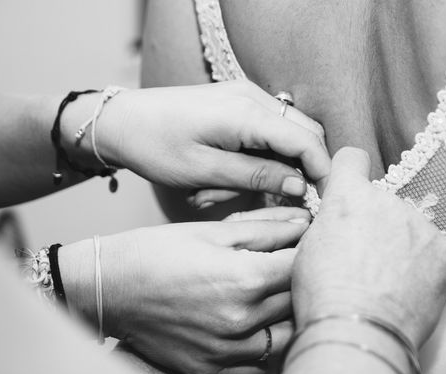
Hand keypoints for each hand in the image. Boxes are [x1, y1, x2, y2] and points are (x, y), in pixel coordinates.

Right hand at [61, 207, 310, 373]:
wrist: (108, 290)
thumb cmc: (156, 252)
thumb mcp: (212, 231)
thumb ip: (265, 229)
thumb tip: (304, 224)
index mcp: (246, 279)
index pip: (302, 267)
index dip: (308, 252)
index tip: (305, 246)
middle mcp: (242, 320)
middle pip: (298, 302)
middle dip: (300, 282)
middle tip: (289, 269)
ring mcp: (228, 350)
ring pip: (286, 338)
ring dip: (288, 317)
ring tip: (274, 299)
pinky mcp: (213, 368)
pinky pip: (259, 365)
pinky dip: (265, 346)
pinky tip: (255, 327)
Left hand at [96, 80, 328, 198]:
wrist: (121, 121)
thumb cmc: (154, 146)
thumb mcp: (205, 171)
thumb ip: (257, 176)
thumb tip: (300, 186)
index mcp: (246, 113)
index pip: (306, 140)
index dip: (323, 172)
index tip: (325, 202)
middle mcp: (252, 97)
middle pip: (304, 134)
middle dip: (302, 171)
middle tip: (283, 204)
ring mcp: (245, 97)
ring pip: (286, 136)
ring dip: (274, 167)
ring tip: (229, 192)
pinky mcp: (237, 104)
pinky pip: (266, 132)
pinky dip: (259, 158)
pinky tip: (227, 178)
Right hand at [292, 148, 445, 347]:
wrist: (358, 332)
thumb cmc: (323, 296)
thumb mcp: (307, 250)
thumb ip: (329, 223)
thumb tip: (339, 222)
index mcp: (349, 196)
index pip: (351, 159)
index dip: (348, 172)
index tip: (350, 186)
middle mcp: (388, 200)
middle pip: (383, 204)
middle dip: (376, 225)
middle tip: (365, 263)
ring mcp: (420, 225)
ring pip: (409, 229)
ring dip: (401, 247)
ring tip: (386, 285)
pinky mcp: (444, 251)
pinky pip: (431, 251)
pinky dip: (422, 267)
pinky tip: (406, 291)